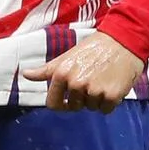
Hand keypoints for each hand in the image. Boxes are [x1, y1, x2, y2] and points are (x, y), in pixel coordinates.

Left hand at [22, 32, 144, 113]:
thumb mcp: (66, 56)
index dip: (60, 103)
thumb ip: (46, 70)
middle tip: (91, 79)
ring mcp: (94, 90)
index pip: (53, 104)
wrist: (123, 40)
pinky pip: (105, 109)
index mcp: (62, 74)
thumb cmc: (93, 47)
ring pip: (90, 108)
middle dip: (81, 98)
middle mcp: (76, 84)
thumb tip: (25, 74)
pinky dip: (109, 101)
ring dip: (96, 99)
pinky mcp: (111, 96)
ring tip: (102, 79)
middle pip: (74, 107)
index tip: (68, 99)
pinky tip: (112, 84)